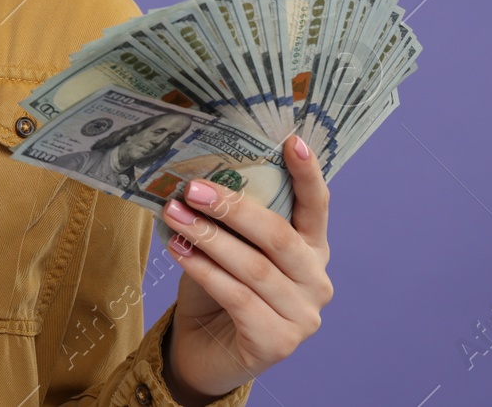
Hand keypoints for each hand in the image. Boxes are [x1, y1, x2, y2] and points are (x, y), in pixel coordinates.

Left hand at [159, 134, 331, 404]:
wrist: (206, 351)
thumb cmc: (217, 290)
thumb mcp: (223, 246)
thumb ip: (225, 221)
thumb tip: (195, 176)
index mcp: (311, 248)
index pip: (316, 206)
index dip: (307, 173)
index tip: (291, 140)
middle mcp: (316, 280)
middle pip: (278, 235)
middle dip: (233, 208)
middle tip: (193, 187)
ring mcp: (303, 315)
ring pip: (253, 267)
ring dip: (208, 237)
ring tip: (174, 214)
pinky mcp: (278, 342)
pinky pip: (237, 297)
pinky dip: (204, 271)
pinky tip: (179, 251)